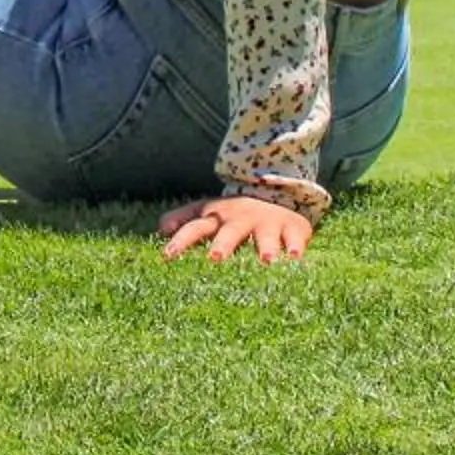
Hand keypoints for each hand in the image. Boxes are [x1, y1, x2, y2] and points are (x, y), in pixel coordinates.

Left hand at [156, 195, 311, 263]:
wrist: (276, 193)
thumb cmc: (235, 212)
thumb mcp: (209, 211)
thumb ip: (184, 219)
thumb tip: (159, 228)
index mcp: (217, 217)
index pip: (195, 228)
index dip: (181, 240)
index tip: (167, 255)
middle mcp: (240, 219)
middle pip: (230, 233)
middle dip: (223, 245)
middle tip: (215, 259)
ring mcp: (267, 223)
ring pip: (265, 237)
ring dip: (265, 248)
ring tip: (266, 261)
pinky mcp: (292, 227)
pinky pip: (295, 238)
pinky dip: (296, 247)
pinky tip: (296, 258)